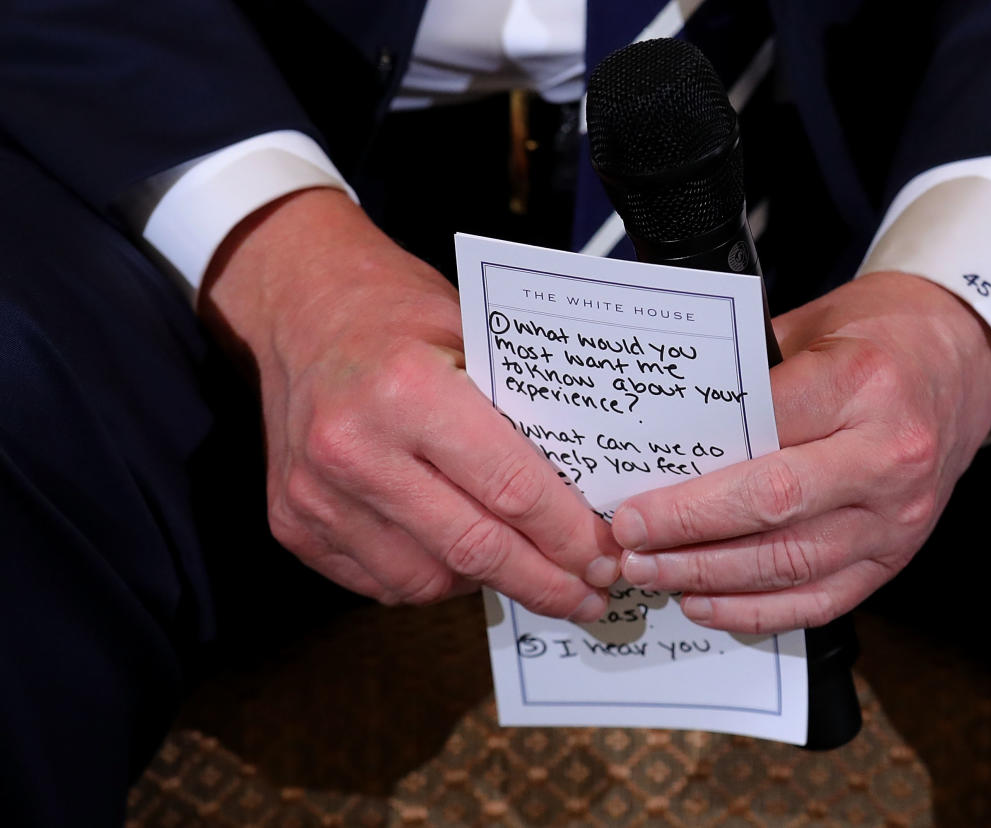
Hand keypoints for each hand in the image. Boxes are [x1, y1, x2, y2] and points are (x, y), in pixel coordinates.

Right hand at [200, 188, 619, 619]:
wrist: (299, 308)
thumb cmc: (395, 315)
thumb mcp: (473, 335)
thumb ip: (523, 411)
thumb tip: (592, 492)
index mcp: (406, 390)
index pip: (511, 489)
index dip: (568, 535)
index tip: (604, 558)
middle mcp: (353, 448)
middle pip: (473, 548)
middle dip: (543, 582)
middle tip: (587, 595)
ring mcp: (315, 494)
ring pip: (427, 581)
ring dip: (486, 584)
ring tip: (526, 570)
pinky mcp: (293, 524)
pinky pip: (382, 583)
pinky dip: (431, 579)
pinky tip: (460, 556)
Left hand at [611, 271, 990, 632]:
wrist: (963, 363)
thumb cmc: (878, 338)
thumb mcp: (811, 326)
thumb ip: (747, 378)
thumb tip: (663, 434)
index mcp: (864, 383)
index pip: (763, 433)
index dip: (693, 476)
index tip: (635, 496)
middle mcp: (889, 456)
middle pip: (774, 505)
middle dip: (689, 530)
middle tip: (630, 542)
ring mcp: (899, 517)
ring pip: (792, 562)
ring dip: (710, 576)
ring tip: (652, 574)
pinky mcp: (896, 557)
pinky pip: (821, 600)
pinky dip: (757, 610)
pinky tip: (705, 603)